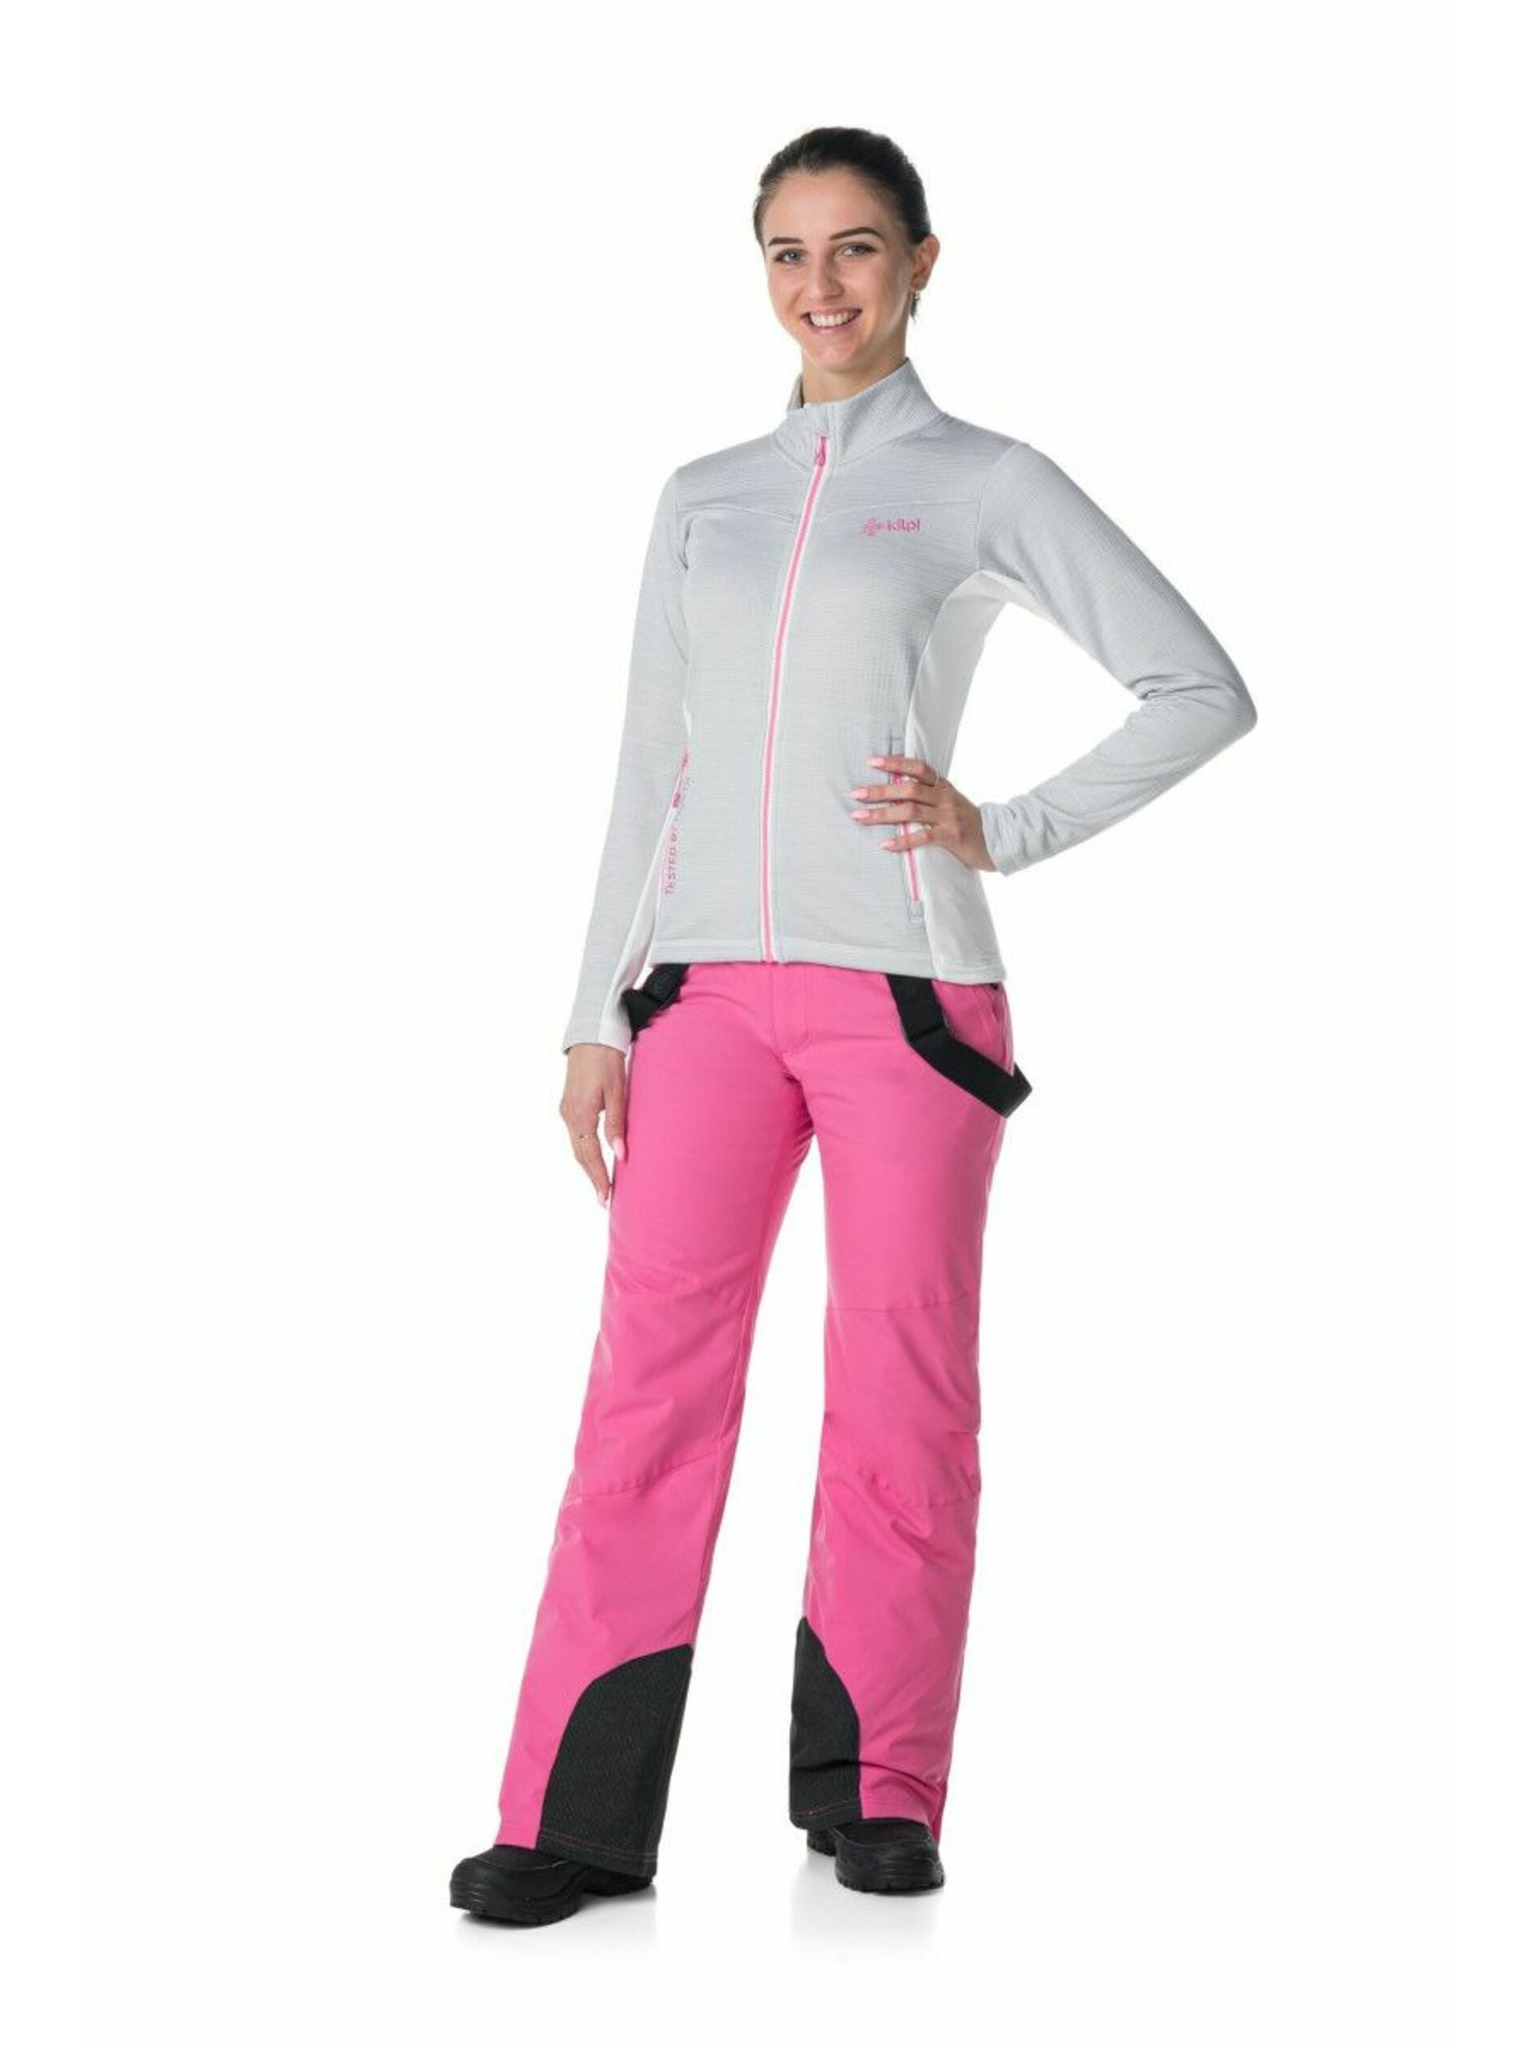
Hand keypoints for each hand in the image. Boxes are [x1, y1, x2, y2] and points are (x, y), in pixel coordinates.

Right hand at [562, 1043, 628, 1207]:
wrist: (591, 1034)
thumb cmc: (607, 1060)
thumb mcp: (617, 1090)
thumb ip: (617, 1123)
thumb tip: (620, 1154)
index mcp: (580, 1114)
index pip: (589, 1155)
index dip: (598, 1178)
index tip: (606, 1198)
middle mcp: (569, 1115)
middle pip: (580, 1155)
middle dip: (592, 1178)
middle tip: (605, 1200)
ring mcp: (567, 1110)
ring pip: (577, 1146)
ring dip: (588, 1166)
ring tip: (602, 1185)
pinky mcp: (569, 1105)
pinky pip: (576, 1135)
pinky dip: (585, 1151)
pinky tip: (595, 1158)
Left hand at [851, 755, 995, 872]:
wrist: (998, 840)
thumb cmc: (968, 822)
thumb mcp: (951, 802)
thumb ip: (929, 795)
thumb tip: (895, 791)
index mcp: (943, 786)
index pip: (918, 768)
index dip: (895, 763)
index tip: (872, 761)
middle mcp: (945, 797)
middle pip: (909, 789)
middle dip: (880, 791)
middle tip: (856, 794)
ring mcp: (948, 816)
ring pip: (911, 811)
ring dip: (883, 814)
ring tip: (861, 817)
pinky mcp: (951, 836)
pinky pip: (923, 837)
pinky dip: (902, 841)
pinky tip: (885, 845)